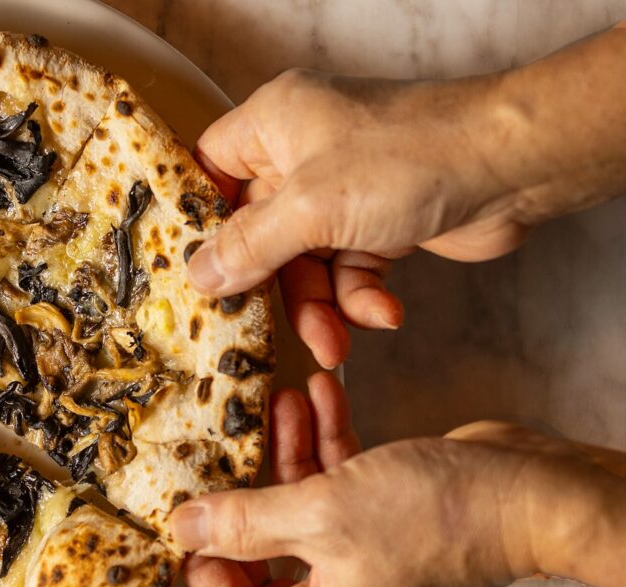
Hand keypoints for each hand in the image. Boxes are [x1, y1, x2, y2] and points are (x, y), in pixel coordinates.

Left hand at [169, 372, 625, 586]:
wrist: (534, 494)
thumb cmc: (438, 518)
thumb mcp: (321, 514)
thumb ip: (245, 521)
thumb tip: (182, 527)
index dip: (204, 564)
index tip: (189, 511)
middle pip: (262, 555)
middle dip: (247, 492)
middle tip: (224, 446)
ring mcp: (366, 563)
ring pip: (300, 508)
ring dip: (288, 451)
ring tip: (277, 401)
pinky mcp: (387, 522)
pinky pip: (337, 486)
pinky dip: (325, 443)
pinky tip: (316, 395)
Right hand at [191, 70, 522, 367]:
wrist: (514, 165)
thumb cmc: (411, 156)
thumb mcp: (311, 208)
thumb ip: (250, 247)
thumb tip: (198, 277)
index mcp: (274, 124)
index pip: (211, 169)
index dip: (199, 220)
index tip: (192, 270)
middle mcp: (303, 153)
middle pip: (258, 231)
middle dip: (273, 286)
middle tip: (263, 329)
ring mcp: (343, 189)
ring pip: (305, 262)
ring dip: (321, 307)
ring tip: (336, 343)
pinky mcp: (379, 222)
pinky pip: (349, 271)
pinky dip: (361, 298)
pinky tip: (382, 312)